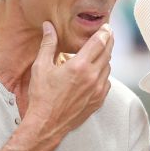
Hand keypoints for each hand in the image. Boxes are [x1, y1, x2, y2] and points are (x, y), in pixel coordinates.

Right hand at [26, 21, 113, 141]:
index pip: (98, 43)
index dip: (104, 32)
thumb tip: (48, 26)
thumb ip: (48, 44)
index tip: (106, 27)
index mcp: (79, 66)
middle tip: (108, 34)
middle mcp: (92, 77)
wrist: (47, 124)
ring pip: (108, 68)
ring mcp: (97, 90)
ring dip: (105, 58)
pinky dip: (104, 74)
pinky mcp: (99, 100)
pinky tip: (96, 72)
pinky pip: (107, 82)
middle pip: (107, 53)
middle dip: (108, 41)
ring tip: (100, 52)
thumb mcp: (41, 67)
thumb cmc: (42, 96)